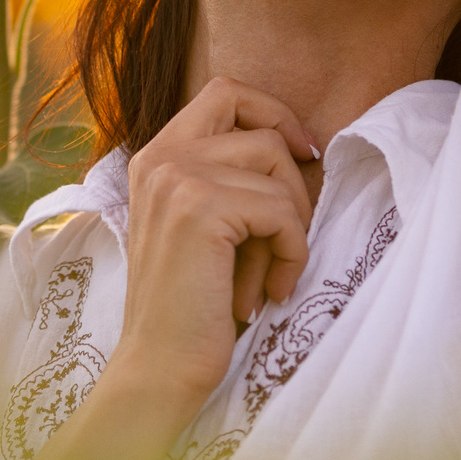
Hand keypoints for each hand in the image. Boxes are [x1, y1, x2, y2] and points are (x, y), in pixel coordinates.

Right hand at [112, 78, 318, 411]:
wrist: (159, 367)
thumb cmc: (192, 306)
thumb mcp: (204, 228)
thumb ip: (229, 181)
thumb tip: (305, 147)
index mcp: (155, 157)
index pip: (225, 92)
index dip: (274, 115)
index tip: (303, 153)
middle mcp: (160, 158)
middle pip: (260, 128)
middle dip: (292, 179)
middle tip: (287, 234)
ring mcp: (177, 179)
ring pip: (276, 169)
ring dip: (291, 226)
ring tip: (270, 275)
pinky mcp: (200, 208)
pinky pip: (281, 210)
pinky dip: (292, 251)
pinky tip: (271, 290)